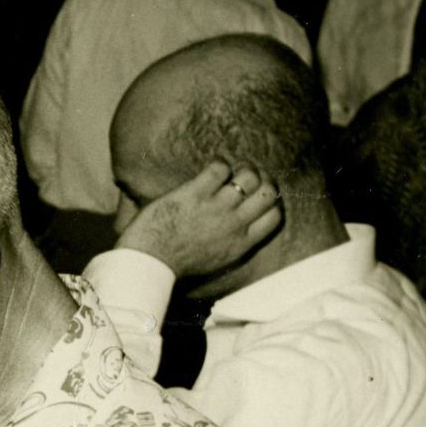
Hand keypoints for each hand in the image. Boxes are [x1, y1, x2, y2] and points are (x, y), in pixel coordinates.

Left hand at [119, 160, 282, 279]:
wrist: (150, 262)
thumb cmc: (178, 261)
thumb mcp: (218, 259)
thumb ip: (235, 241)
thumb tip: (246, 224)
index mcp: (241, 244)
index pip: (275, 217)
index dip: (271, 202)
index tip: (259, 194)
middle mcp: (234, 225)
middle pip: (268, 193)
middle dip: (262, 179)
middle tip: (247, 177)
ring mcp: (216, 208)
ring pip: (249, 177)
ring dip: (242, 169)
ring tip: (228, 173)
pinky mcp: (195, 194)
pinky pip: (220, 168)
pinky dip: (218, 164)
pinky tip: (209, 171)